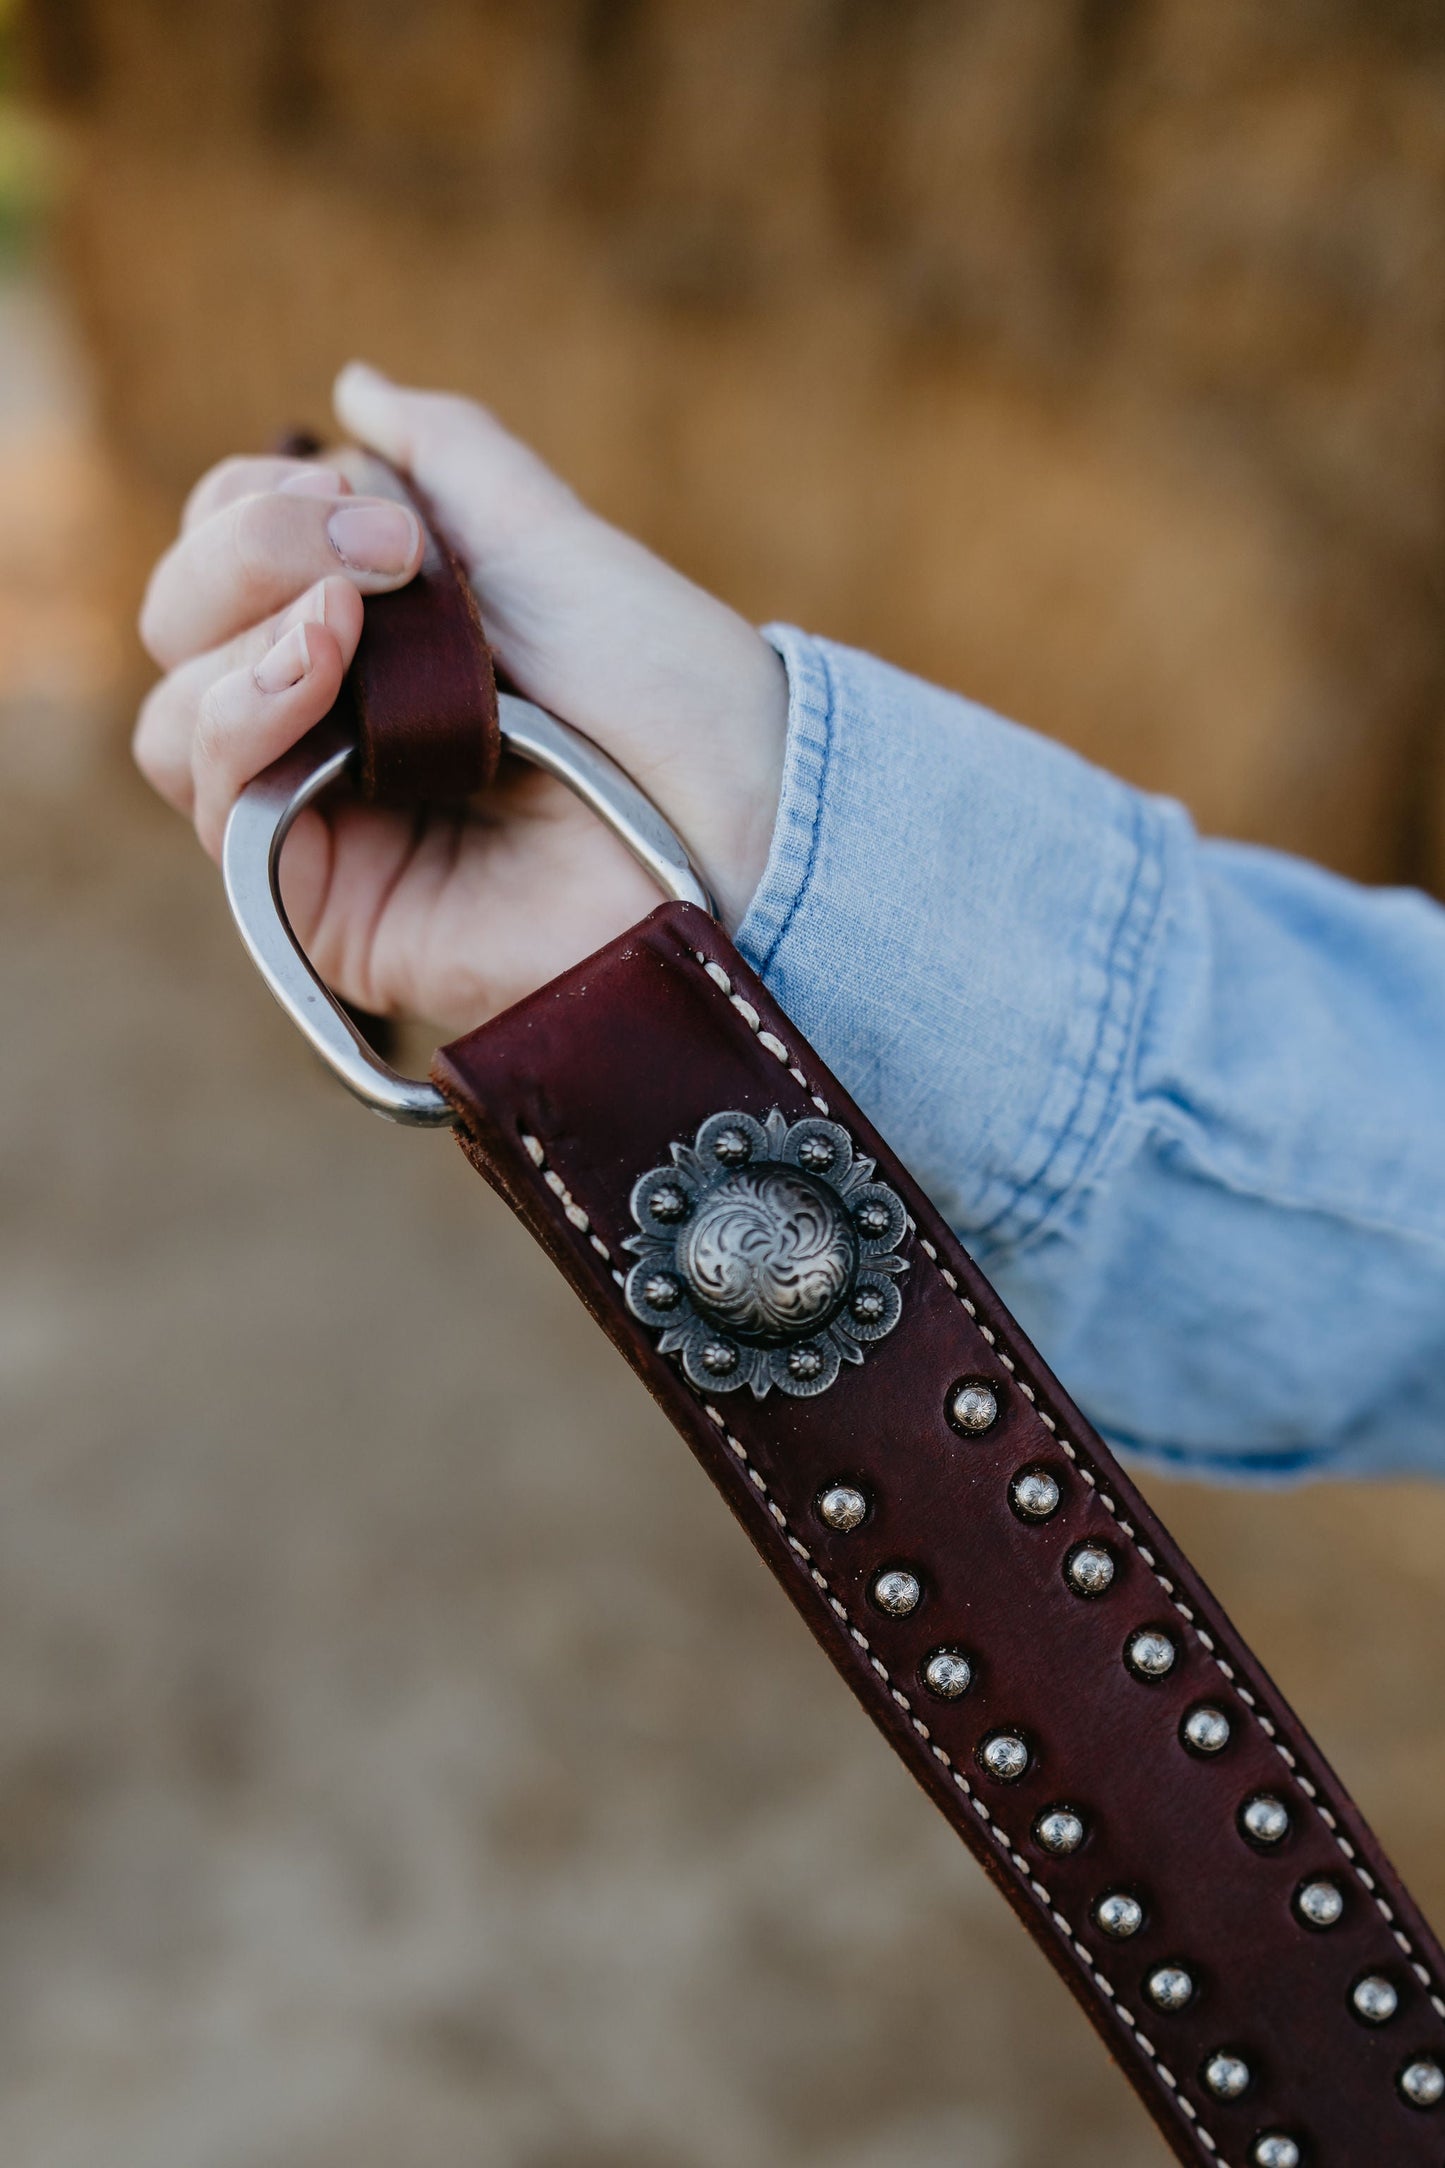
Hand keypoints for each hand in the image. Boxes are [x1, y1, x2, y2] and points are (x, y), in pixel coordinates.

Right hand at [133, 364, 787, 1031]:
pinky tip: (318, 678)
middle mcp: (325, 723)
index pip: (221, 557)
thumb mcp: (543, 536)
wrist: (734, 812)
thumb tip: (353, 388)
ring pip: (174, 718)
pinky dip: (243, 718)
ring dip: (241, 640)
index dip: (254, 508)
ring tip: (346, 623)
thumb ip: (444, 456)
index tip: (370, 503)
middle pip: (179, 627)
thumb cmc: (661, 684)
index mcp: (369, 635)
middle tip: (382, 556)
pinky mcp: (319, 902)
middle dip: (248, 555)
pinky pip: (216, 803)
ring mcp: (318, 816)